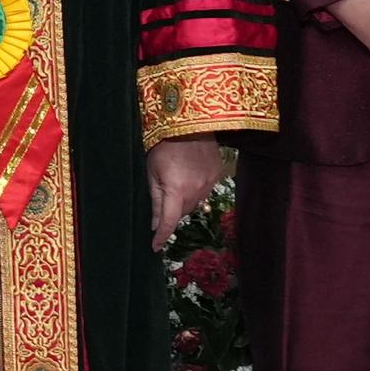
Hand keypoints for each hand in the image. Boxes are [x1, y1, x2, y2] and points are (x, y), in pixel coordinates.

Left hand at [145, 136, 222, 251]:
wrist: (189, 123)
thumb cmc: (163, 146)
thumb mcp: (152, 173)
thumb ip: (155, 201)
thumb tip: (155, 224)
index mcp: (175, 191)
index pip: (168, 222)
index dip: (161, 237)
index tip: (155, 247)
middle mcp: (195, 191)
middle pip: (182, 213)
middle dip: (173, 211)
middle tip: (166, 194)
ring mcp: (208, 184)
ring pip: (195, 203)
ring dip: (185, 200)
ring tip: (178, 180)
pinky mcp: (217, 175)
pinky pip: (205, 191)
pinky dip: (196, 189)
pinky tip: (190, 174)